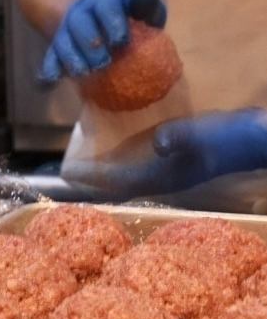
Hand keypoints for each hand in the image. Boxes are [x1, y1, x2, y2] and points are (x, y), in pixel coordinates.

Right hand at [38, 0, 166, 82]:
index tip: (120, 42)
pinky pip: (51, 58)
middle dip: (90, 43)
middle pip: (79, 23)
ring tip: (83, 74)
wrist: (105, 24)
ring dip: (72, 59)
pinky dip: (50, 69)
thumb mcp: (141, 9)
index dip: (112, 22)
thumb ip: (146, 4)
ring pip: (63, 42)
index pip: (105, 5)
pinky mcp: (59, 50)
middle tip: (103, 62)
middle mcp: (81, 12)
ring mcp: (67, 31)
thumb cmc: (130, 19)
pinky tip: (49, 82)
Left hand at [64, 109, 266, 199]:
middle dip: (92, 180)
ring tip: (83, 165)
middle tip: (69, 171)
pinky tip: (112, 155)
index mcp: (162, 177)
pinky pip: (135, 170)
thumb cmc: (225, 138)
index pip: (118, 181)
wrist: (249, 143)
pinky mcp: (169, 167)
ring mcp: (164, 176)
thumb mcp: (203, 133)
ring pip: (125, 179)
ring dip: (103, 175)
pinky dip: (118, 167)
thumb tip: (158, 143)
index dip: (93, 178)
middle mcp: (158, 181)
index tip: (70, 172)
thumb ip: (180, 137)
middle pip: (116, 185)